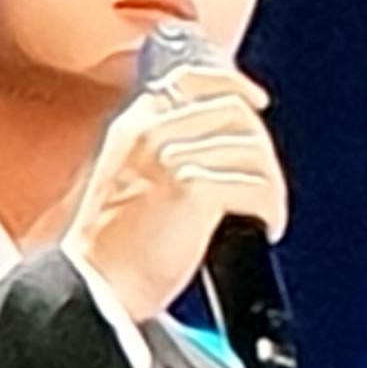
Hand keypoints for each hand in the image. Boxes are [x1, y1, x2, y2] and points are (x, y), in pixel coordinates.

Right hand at [60, 66, 284, 321]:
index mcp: (132, 126)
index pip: (191, 79)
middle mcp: (150, 131)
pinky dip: (270, 209)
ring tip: (267, 214)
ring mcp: (170, 156)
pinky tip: (266, 227)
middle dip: (261, 148)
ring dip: (271, 185)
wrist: (95, 288)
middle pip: (234, 112)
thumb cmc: (108, 250)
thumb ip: (157, 154)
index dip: (233, 85)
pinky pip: (254, 186)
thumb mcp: (123, 181)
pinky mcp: (192, 189)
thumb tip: (215, 148)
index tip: (256, 102)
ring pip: (251, 150)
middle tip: (266, 184)